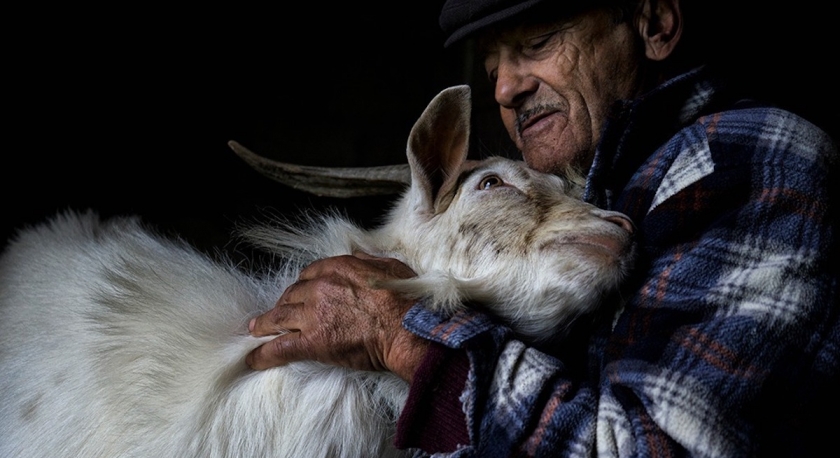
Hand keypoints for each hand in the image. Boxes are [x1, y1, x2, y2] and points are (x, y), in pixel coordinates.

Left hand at [246, 252, 429, 381]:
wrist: (406, 330)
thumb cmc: (406, 301)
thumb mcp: (390, 267)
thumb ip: (368, 261)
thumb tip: (357, 255)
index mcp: (339, 267)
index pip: (310, 273)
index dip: (303, 285)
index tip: (301, 293)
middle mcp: (321, 287)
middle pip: (292, 293)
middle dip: (284, 303)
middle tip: (278, 313)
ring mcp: (314, 314)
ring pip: (278, 317)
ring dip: (265, 324)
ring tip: (255, 330)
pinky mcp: (312, 341)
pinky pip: (280, 347)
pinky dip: (264, 354)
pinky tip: (253, 359)